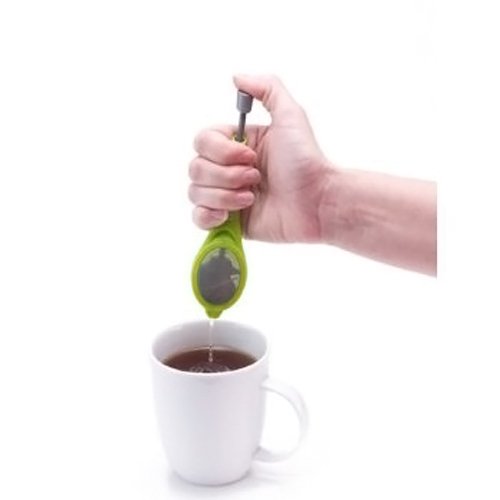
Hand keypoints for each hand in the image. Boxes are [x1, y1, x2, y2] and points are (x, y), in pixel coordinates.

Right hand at [188, 74, 331, 242]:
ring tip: (252, 197)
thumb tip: (236, 77)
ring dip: (224, 195)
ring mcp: (227, 195)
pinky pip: (199, 218)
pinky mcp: (229, 221)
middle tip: (256, 178)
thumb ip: (267, 89)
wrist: (317, 203)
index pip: (202, 142)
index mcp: (237, 145)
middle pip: (195, 167)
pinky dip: (209, 215)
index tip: (251, 156)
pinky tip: (231, 214)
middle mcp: (228, 169)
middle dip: (226, 175)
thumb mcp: (291, 116)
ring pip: (195, 192)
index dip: (221, 151)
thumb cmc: (306, 162)